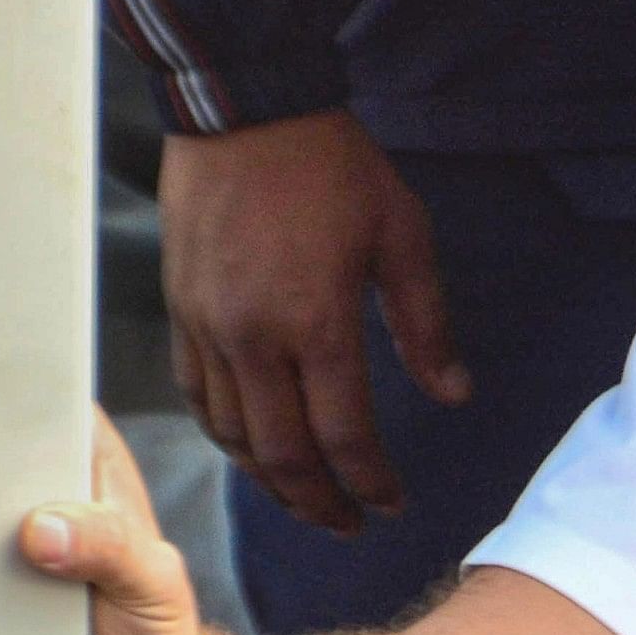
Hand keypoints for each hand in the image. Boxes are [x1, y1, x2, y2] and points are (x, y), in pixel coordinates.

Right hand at [159, 110, 467, 532]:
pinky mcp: (181, 309)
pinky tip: (251, 446)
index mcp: (318, 322)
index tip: (392, 505)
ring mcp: (209, 326)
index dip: (370, 482)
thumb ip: (426, 324)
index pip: (344, 435)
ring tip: (306, 498)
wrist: (245, 108)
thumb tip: (454, 395)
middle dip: (319, 501)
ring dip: (270, 478)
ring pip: (233, 434)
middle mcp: (255, 337)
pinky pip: (197, 395)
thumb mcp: (402, 236)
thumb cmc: (334, 167)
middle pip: (282, 453)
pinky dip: (226, 434)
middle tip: (348, 526)